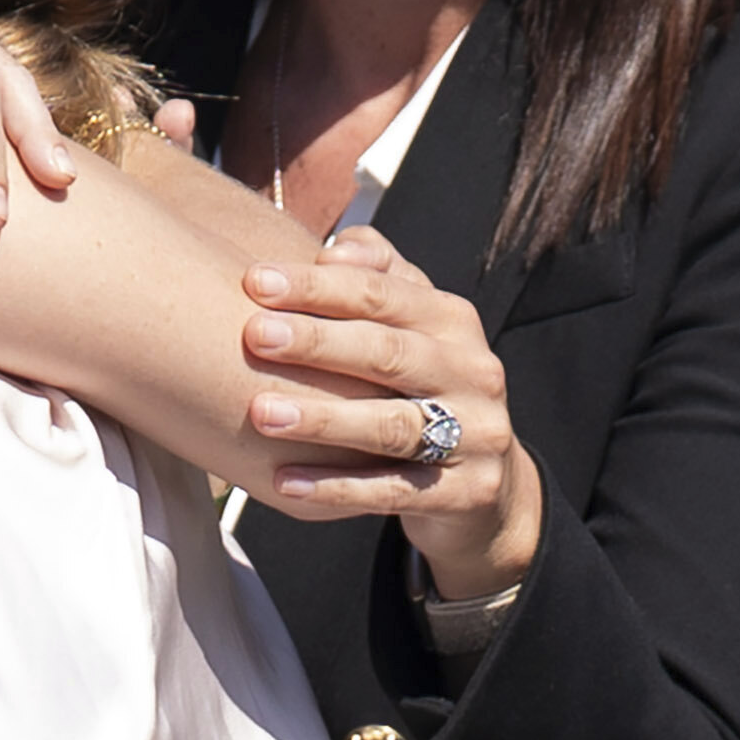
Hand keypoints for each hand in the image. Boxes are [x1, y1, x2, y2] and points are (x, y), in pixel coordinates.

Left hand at [244, 229, 543, 603]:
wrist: (486, 482)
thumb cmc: (423, 388)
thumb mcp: (412, 326)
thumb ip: (378, 277)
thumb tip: (334, 246)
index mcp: (453, 321)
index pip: (383, 294)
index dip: (319, 286)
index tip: (254, 282)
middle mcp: (473, 373)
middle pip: (389, 352)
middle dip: (318, 342)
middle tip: (253, 336)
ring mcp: (476, 436)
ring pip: (392, 426)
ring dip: (324, 419)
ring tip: (261, 413)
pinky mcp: (468, 492)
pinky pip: (393, 491)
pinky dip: (337, 488)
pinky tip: (284, 483)